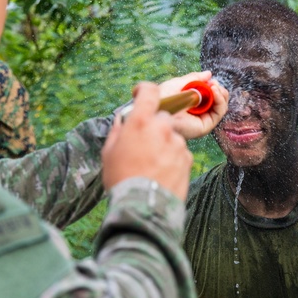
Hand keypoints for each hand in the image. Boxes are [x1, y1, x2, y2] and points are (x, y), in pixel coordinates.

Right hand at [102, 82, 192, 199]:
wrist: (144, 207)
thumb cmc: (121, 178)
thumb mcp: (109, 152)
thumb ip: (118, 131)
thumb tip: (122, 122)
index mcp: (141, 121)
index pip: (149, 91)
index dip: (145, 90)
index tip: (141, 94)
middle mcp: (163, 127)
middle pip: (161, 118)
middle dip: (154, 127)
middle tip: (143, 145)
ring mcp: (178, 143)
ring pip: (171, 137)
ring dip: (163, 145)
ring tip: (150, 166)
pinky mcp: (188, 159)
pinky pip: (179, 152)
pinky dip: (171, 159)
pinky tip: (160, 173)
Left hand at [157, 70, 228, 139]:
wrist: (158, 110)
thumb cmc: (163, 98)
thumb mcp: (179, 83)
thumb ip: (194, 78)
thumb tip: (209, 74)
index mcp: (192, 104)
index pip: (209, 97)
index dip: (213, 87)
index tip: (211, 80)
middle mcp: (198, 113)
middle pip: (217, 102)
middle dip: (219, 90)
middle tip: (214, 83)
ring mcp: (202, 120)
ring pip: (220, 107)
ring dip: (221, 94)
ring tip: (214, 87)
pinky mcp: (205, 126)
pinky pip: (219, 113)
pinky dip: (220, 100)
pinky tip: (214, 92)